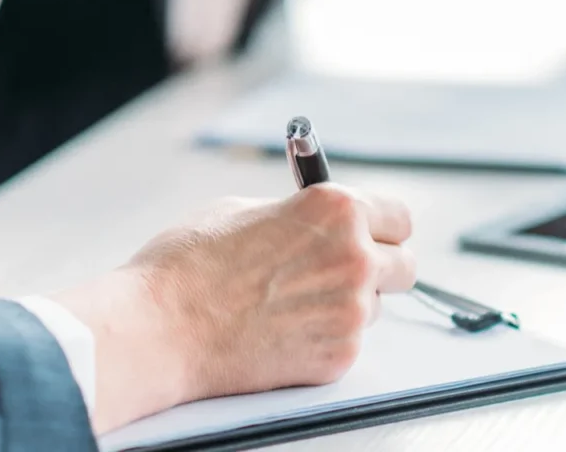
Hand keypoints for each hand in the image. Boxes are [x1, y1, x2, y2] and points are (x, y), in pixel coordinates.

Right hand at [54, 185, 416, 432]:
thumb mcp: (243, 209)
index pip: (399, 216)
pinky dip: (324, 340)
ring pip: (375, 307)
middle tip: (343, 273)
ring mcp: (351, 311)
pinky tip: (281, 332)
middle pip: (405, 265)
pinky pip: (349, 343)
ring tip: (290, 305)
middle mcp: (355, 257)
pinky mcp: (339, 356)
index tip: (372, 234)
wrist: (160, 328)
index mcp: (336, 209)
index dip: (381, 226)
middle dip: (380, 268)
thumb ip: (297, 214)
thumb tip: (318, 222)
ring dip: (348, 305)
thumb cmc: (189, 264)